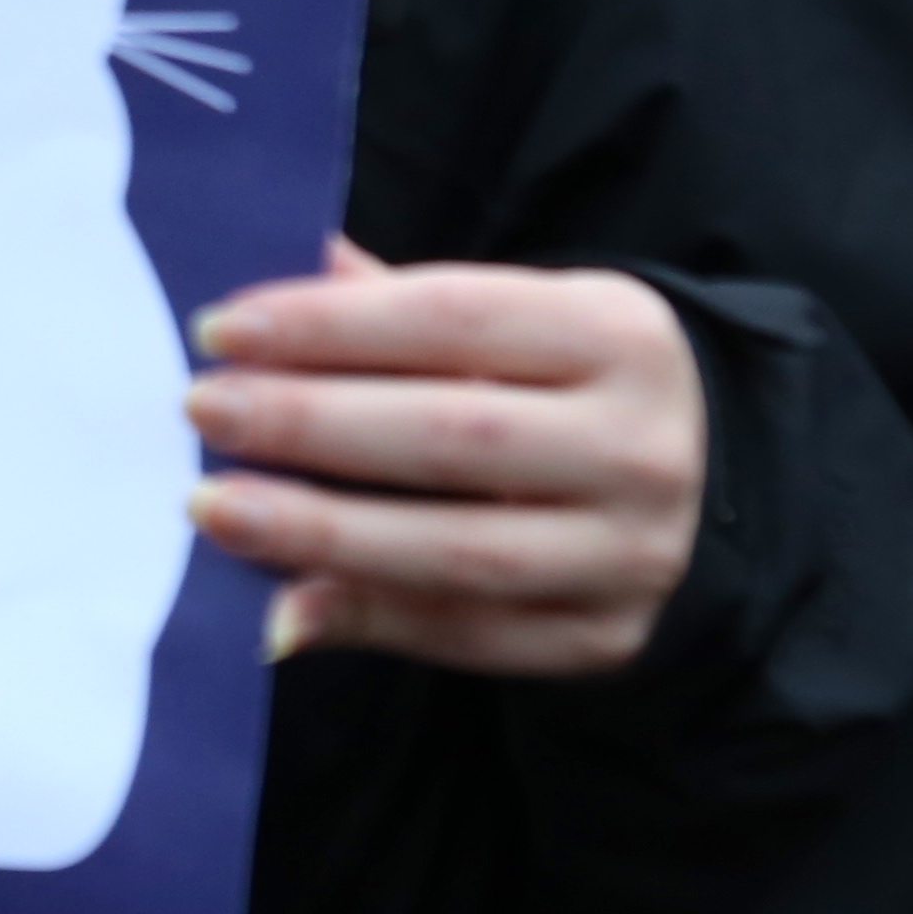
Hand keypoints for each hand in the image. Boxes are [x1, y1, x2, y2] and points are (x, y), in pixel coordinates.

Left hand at [183, 240, 705, 677]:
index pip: (454, 317)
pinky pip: (470, 634)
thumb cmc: (571, 386)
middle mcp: (639, 446)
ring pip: (457, 549)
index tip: (219, 330)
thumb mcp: (525, 320)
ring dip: (321, 532)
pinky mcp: (605, 637)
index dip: (329, 325)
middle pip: (451, 435)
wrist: (710, 492)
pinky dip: (372, 617)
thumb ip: (405, 306)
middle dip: (309, 423)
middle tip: (202, 410)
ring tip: (215, 508)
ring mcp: (631, 553)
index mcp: (617, 335)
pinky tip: (286, 599)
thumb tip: (289, 277)